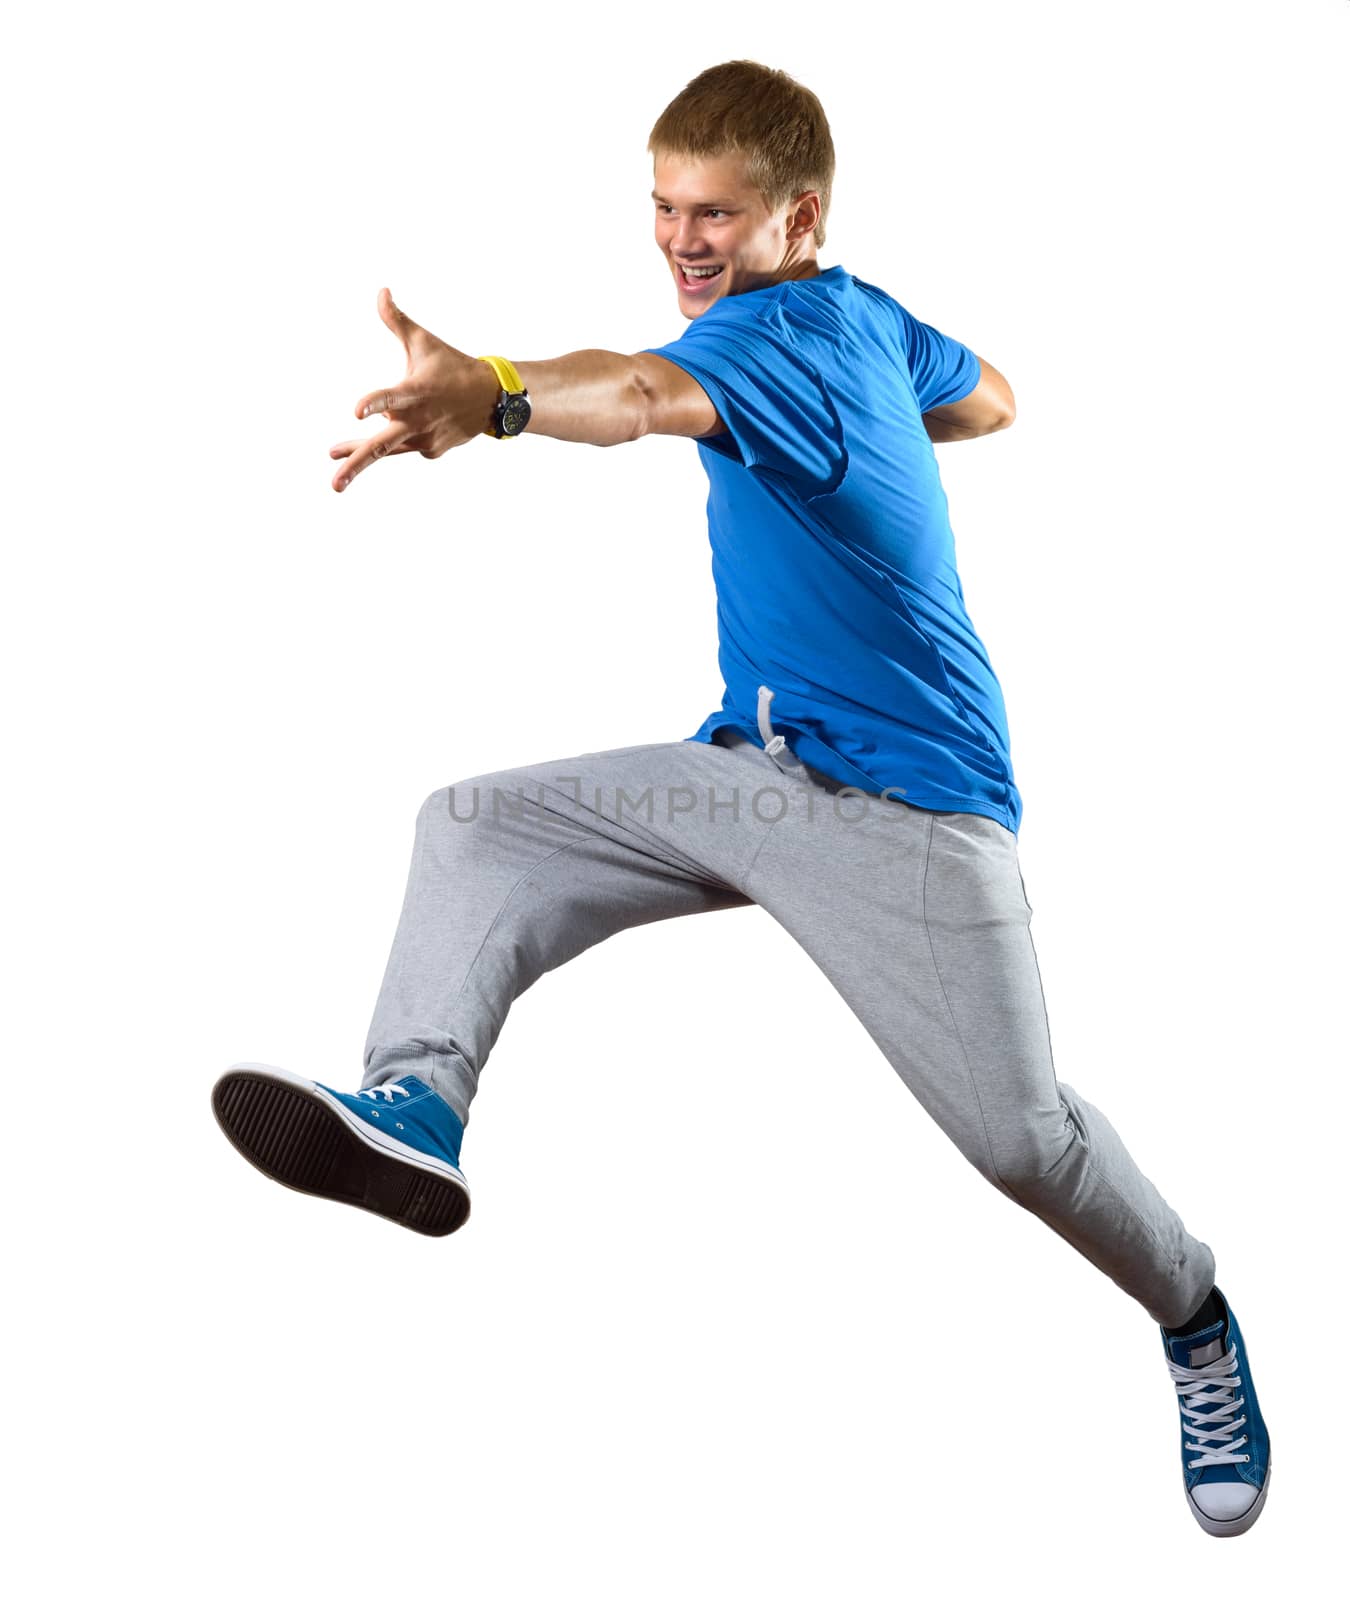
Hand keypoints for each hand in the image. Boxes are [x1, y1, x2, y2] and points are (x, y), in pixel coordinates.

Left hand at [328, 287, 497, 491]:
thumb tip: (381, 290)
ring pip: (387, 449)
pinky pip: (406, 446)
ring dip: (359, 456)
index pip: (391, 397)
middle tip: (334, 484)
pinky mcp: (431, 450)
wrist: (492, 398)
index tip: (355, 411)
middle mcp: (418, 419)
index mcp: (415, 391)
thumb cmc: (452, 366)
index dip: (374, 403)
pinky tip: (412, 424)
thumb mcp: (424, 342)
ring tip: (334, 466)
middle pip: (381, 446)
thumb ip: (396, 320)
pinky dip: (400, 437)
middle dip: (356, 465)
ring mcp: (424, 439)